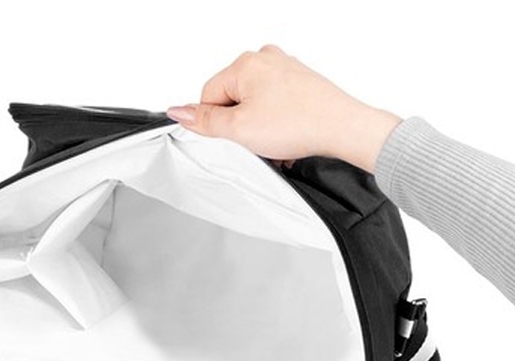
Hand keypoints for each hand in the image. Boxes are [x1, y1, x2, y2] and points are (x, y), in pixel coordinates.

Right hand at [166, 44, 402, 173]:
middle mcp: (265, 58)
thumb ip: (205, 121)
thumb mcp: (239, 128)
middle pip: (231, 99)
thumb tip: (179, 111)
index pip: (208, 96)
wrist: (342, 128)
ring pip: (253, 105)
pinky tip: (287, 136)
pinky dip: (276, 125)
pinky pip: (274, 107)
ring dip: (258, 128)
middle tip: (255, 140)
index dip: (214, 123)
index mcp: (245, 63)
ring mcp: (285, 69)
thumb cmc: (299, 123)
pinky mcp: (300, 83)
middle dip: (238, 125)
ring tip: (275, 140)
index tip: (229, 137)